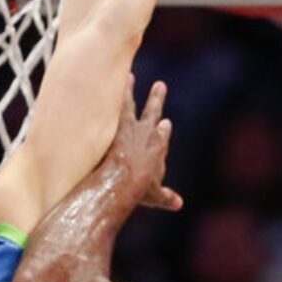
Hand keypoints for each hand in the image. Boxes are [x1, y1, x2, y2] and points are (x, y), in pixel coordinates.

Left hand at [105, 80, 182, 211]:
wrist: (123, 179)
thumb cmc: (139, 190)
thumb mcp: (155, 196)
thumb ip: (166, 197)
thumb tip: (178, 204)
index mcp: (159, 146)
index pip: (163, 133)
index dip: (163, 129)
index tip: (165, 123)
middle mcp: (147, 132)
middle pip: (153, 111)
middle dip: (156, 99)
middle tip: (160, 85)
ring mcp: (130, 126)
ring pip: (130, 103)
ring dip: (129, 89)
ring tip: (128, 76)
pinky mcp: (114, 125)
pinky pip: (111, 105)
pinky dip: (110, 94)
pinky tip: (104, 84)